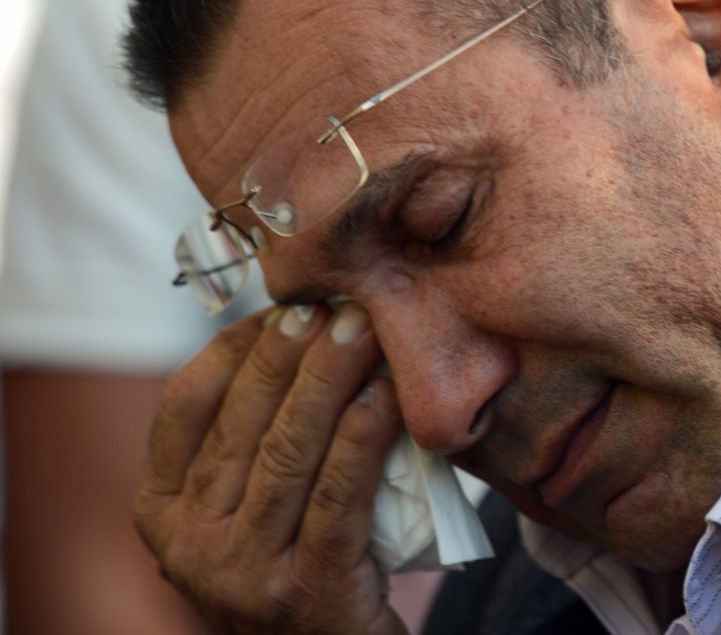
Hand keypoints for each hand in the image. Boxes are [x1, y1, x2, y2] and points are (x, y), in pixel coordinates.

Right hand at [134, 303, 405, 634]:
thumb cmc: (297, 568)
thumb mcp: (248, 510)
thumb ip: (250, 446)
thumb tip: (296, 336)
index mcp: (160, 514)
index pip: (185, 407)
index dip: (234, 347)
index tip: (281, 307)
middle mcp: (188, 544)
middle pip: (244, 422)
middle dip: (291, 353)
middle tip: (336, 304)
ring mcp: (242, 572)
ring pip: (289, 452)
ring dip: (331, 381)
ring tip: (364, 332)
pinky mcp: (307, 591)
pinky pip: (337, 497)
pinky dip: (364, 438)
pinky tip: (386, 396)